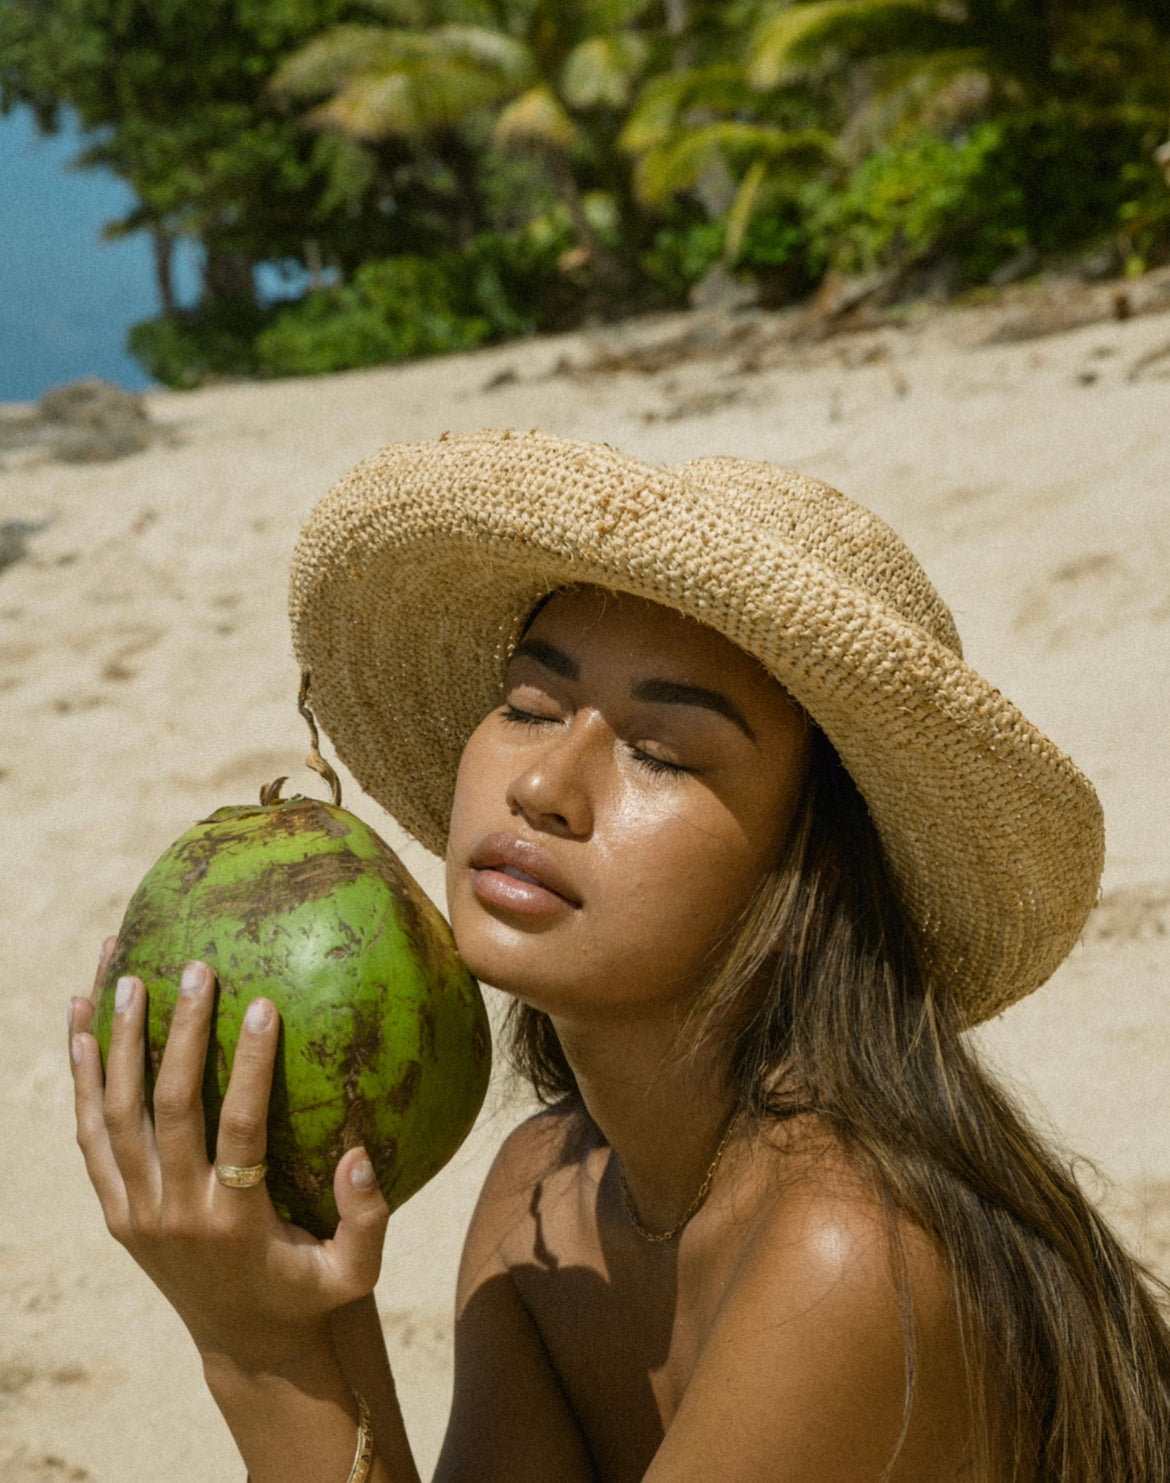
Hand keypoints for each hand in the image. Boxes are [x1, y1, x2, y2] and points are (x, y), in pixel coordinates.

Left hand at [68, 944, 390, 1375]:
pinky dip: (83, 1077)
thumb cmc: (310, 1293)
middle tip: (196, 967)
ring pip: (115, 1113)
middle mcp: (174, 1213)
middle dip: (178, 1032)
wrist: (246, 1348)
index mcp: (234, 1221)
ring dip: (119, 1040)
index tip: (262, 1003)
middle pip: (168, 1107)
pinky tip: (81, 1021)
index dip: (248, 1065)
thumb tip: (358, 1155)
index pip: (239, 1128)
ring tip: (126, 972)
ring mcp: (135, 1211)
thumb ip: (366, 1218)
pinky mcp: (115, 1208)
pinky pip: (89, 1135)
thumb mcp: (355, 1271)